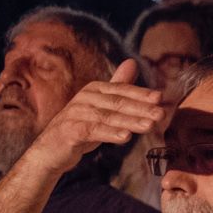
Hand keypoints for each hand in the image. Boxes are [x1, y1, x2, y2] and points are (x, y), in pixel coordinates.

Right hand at [24, 59, 164, 173]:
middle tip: (161, 114)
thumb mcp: (102, 106)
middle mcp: (84, 98)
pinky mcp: (69, 131)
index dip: (141, 94)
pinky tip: (126, 137)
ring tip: (149, 126)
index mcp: (94, 90)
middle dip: (141, 108)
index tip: (161, 98)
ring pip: (108, 117)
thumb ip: (118, 86)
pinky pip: (93, 131)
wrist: (51, 150)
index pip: (122, 90)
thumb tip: (132, 62)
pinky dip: (110, 133)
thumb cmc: (81, 126)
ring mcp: (75, 114)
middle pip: (117, 103)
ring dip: (130, 121)